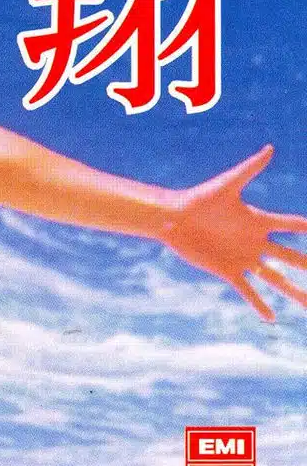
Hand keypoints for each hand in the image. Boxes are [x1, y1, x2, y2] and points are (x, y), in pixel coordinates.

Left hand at [162, 145, 306, 320]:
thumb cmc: (199, 198)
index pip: (292, 225)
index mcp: (258, 221)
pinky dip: (258, 303)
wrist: (173, 217)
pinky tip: (270, 317)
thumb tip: (270, 148)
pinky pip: (247, 290)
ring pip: (275, 278)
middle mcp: (255, 241)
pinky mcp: (227, 270)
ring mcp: (243, 257)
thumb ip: (250, 169)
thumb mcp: (227, 184)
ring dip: (293, 292)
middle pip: (290, 257)